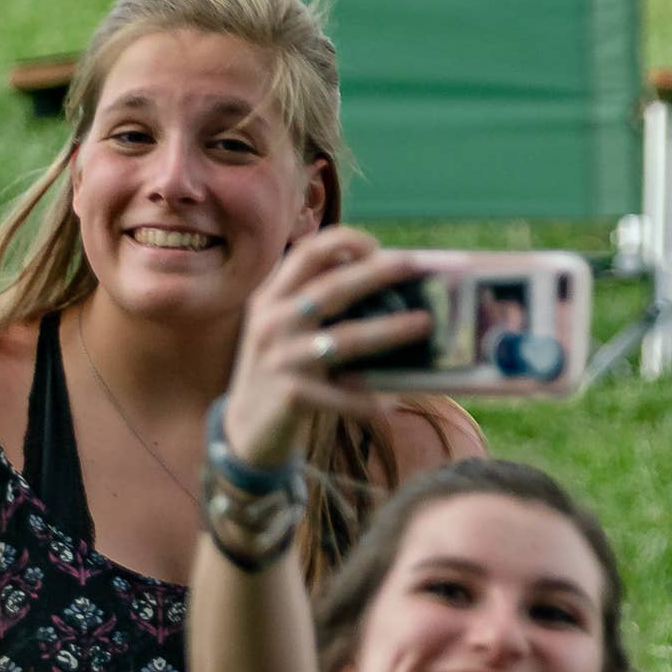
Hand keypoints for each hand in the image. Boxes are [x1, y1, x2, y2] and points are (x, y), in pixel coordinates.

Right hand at [220, 228, 432, 468]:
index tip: (377, 245)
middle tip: (414, 266)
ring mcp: (280, 359)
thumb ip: (317, 306)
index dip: (343, 242)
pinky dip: (372, 398)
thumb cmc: (282, 372)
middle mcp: (272, 322)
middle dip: (376, 274)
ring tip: (425, 323)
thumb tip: (384, 287)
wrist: (246, 429)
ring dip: (389, 330)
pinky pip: (344, 394)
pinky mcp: (292, 395)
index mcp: (272, 298)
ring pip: (345, 340)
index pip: (306, 254)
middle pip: (331, 289)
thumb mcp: (285, 330)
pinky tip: (395, 399)